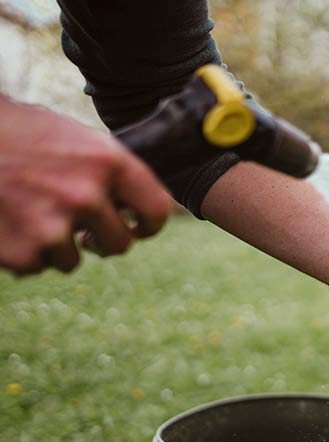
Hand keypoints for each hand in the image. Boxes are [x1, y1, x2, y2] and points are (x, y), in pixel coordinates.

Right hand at [0, 96, 171, 275]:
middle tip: (76, 224)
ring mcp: (54, 226)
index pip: (157, 211)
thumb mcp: (69, 137)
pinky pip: (37, 265)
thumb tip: (134, 208)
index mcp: (106, 161)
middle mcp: (86, 194)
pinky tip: (5, 220)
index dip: (148, 224)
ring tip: (25, 210)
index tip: (137, 227)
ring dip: (54, 245)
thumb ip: (105, 173)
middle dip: (100, 239)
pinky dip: (22, 250)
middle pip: (119, 244)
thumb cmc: (12, 133)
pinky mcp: (25, 252)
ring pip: (73, 259)